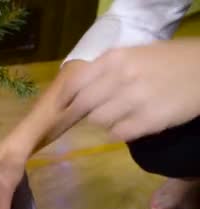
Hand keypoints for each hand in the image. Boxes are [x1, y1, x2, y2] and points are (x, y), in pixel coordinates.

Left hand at [60, 39, 199, 140]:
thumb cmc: (169, 60)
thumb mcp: (134, 54)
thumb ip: (107, 69)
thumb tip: (79, 89)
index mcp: (115, 58)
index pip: (75, 83)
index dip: (64, 98)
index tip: (60, 106)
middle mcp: (120, 78)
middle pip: (83, 105)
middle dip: (81, 112)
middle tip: (88, 114)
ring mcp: (135, 100)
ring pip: (99, 121)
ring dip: (103, 121)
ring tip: (118, 115)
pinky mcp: (149, 121)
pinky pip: (118, 133)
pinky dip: (119, 132)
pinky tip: (130, 124)